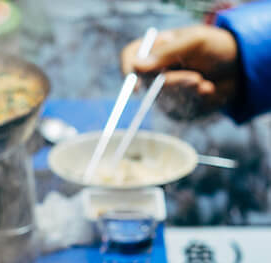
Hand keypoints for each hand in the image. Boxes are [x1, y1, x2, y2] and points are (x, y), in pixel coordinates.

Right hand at [120, 25, 239, 119]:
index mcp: (156, 48)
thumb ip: (167, 53)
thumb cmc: (218, 47)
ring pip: (163, 100)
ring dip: (188, 93)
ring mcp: (164, 91)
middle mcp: (156, 70)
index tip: (138, 86)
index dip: (128, 70)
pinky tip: (209, 91)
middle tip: (196, 79)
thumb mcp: (195, 42)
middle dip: (174, 83)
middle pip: (147, 83)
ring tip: (207, 83)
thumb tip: (137, 67)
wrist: (241, 68)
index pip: (131, 56)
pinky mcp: (176, 107)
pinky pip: (178, 112)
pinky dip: (196, 103)